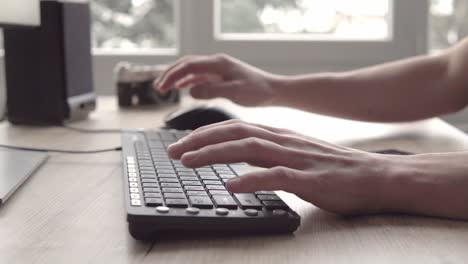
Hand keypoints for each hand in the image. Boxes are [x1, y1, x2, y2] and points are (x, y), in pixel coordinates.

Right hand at [153, 54, 281, 105]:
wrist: (274, 91)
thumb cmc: (257, 91)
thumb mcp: (235, 92)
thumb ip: (212, 91)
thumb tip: (189, 91)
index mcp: (218, 63)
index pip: (188, 66)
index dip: (172, 75)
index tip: (161, 87)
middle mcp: (216, 63)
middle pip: (186, 64)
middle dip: (169, 74)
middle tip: (158, 88)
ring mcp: (218, 69)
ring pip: (191, 69)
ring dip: (176, 77)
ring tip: (163, 88)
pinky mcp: (221, 76)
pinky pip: (199, 76)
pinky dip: (187, 81)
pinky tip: (181, 88)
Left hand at [167, 120, 393, 214]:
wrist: (376, 176)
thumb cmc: (335, 170)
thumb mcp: (297, 156)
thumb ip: (271, 156)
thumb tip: (242, 164)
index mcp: (280, 136)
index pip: (236, 128)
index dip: (206, 133)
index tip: (184, 142)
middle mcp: (284, 142)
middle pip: (235, 133)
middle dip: (200, 140)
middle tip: (173, 151)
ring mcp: (296, 159)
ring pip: (249, 149)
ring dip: (215, 154)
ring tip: (188, 161)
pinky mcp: (309, 179)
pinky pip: (275, 176)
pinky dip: (251, 179)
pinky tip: (232, 185)